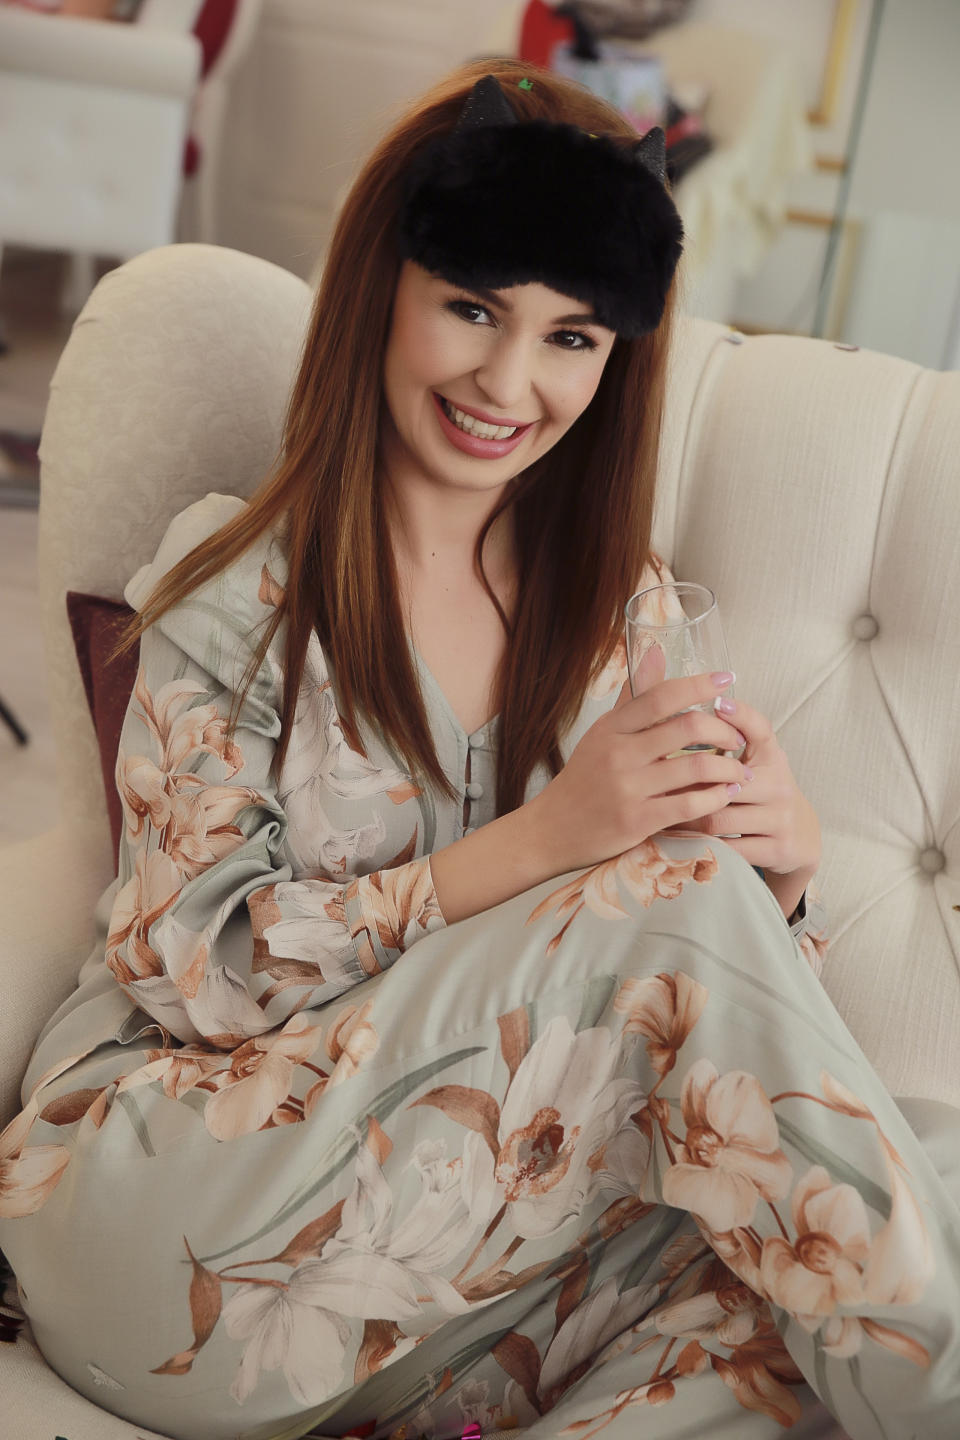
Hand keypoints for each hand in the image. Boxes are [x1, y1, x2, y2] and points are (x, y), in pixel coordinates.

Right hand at [530, 647, 750, 874]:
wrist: (553, 829)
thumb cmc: (584, 779)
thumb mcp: (602, 733)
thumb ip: (632, 698)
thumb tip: (654, 651)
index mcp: (611, 727)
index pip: (661, 696)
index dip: (699, 684)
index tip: (728, 679)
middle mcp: (619, 753)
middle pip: (687, 728)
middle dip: (724, 731)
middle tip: (737, 739)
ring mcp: (628, 788)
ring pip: (696, 767)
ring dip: (728, 768)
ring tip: (740, 771)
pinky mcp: (637, 821)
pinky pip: (690, 805)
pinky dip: (716, 798)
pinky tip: (725, 795)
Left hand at [668, 696, 821, 879]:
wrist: (799, 837)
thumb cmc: (762, 792)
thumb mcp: (754, 761)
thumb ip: (729, 737)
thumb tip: (691, 707)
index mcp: (772, 757)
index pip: (761, 729)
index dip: (742, 715)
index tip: (717, 703)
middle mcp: (781, 784)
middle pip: (724, 781)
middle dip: (687, 786)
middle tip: (656, 784)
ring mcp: (781, 818)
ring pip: (720, 819)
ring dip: (687, 818)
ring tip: (663, 814)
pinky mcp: (777, 849)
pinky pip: (728, 848)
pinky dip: (702, 844)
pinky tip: (684, 838)